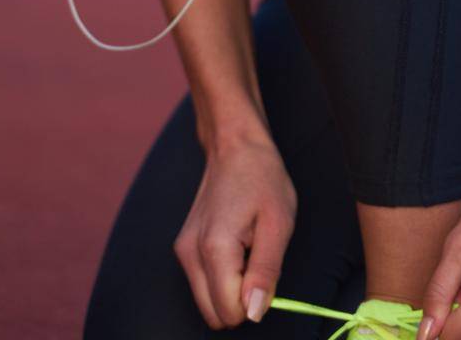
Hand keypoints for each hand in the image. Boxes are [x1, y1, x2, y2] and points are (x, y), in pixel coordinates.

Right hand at [173, 134, 297, 327]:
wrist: (234, 144)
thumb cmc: (261, 177)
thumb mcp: (278, 223)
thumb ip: (265, 272)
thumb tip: (254, 314)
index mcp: (215, 248)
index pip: (231, 311)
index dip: (255, 300)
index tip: (266, 269)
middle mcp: (190, 253)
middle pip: (214, 315)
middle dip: (240, 300)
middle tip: (258, 261)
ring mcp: (182, 250)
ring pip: (206, 303)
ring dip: (231, 289)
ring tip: (247, 250)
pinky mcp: (182, 247)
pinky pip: (202, 284)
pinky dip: (221, 278)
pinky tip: (235, 247)